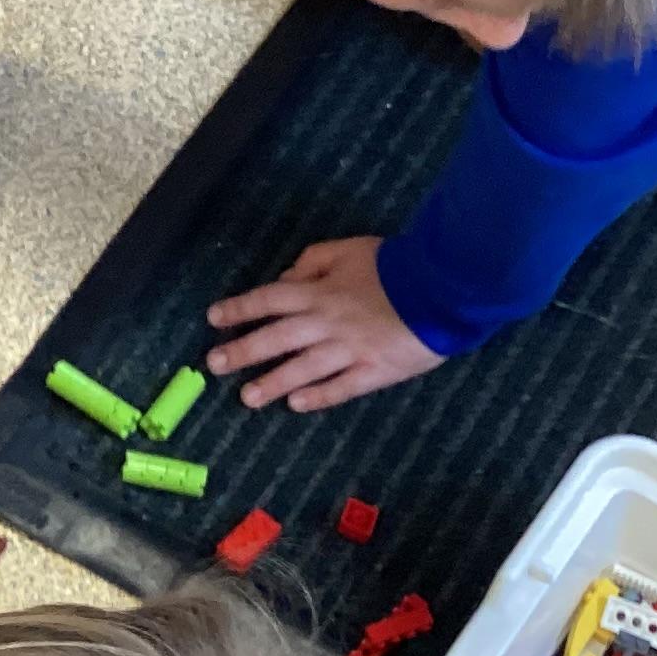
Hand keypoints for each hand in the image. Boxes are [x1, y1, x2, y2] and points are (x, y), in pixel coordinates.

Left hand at [205, 236, 444, 412]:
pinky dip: (317, 397)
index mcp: (319, 292)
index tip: (215, 319)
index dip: (240, 309)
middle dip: (242, 351)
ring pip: (301, 369)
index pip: (268, 300)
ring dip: (271, 383)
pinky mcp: (374, 372)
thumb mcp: (348, 249)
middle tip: (214, 365)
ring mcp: (349, 351)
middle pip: (276, 338)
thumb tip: (287, 279)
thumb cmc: (395, 266)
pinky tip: (296, 406)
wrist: (441, 288)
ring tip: (247, 397)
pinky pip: (340, 388)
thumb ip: (313, 262)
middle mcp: (326, 323)